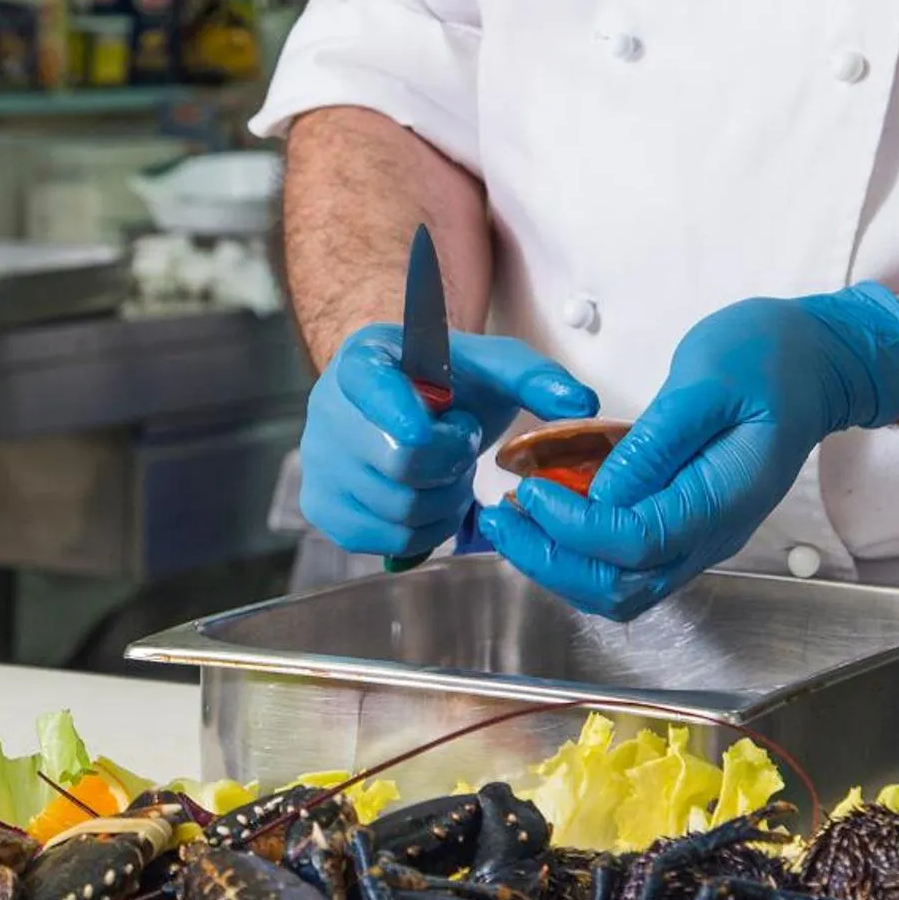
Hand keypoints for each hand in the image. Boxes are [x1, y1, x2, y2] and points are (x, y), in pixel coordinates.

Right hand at [300, 323, 596, 558]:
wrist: (405, 399)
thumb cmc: (447, 383)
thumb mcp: (492, 367)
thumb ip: (536, 378)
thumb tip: (581, 403)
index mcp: (360, 360)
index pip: (371, 390)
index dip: (406, 414)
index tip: (439, 430)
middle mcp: (325, 408)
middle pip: (395, 462)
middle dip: (449, 464)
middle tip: (460, 446)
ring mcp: (317, 462)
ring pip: (394, 508)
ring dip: (440, 500)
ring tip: (444, 471)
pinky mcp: (323, 508)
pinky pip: (382, 539)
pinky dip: (420, 529)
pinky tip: (427, 497)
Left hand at [476, 283, 898, 616]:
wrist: (814, 365)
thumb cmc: (766, 357)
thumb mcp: (706, 379)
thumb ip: (655, 443)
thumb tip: (601, 493)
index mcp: (723, 499)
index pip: (636, 542)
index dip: (574, 527)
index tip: (528, 493)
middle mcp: (713, 535)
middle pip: (622, 586)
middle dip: (552, 562)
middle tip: (500, 521)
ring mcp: (701, 538)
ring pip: (622, 588)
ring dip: (560, 567)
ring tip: (513, 524)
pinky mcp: (685, 527)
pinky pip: (628, 565)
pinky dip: (579, 555)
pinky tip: (546, 519)